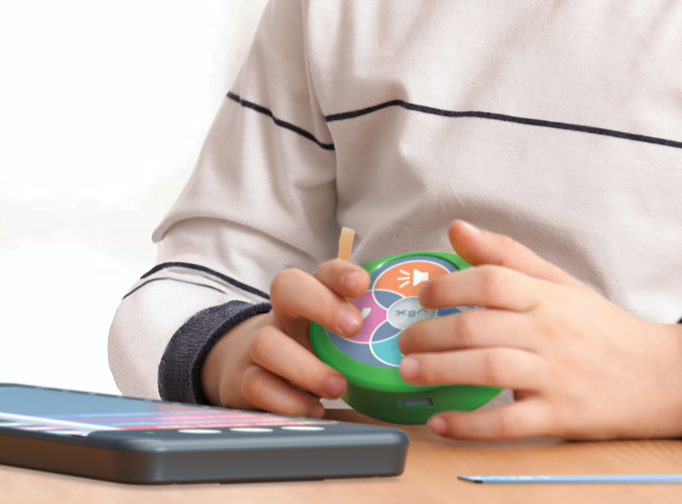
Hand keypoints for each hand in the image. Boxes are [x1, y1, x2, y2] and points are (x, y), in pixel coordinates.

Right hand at [202, 255, 369, 414]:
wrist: (248, 370)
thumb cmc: (311, 351)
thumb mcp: (335, 334)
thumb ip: (374, 328)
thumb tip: (436, 334)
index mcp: (311, 299)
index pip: (322, 272)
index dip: (341, 274)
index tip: (363, 284)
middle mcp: (284, 316)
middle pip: (286, 286)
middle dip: (320, 303)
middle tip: (353, 327)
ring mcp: (259, 346)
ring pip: (268, 344)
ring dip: (307, 366)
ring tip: (338, 386)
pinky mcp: (245, 379)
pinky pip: (258, 386)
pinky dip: (288, 400)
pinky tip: (313, 409)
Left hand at [398, 220, 681, 440]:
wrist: (664, 378)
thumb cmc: (602, 329)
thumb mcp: (561, 284)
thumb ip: (507, 256)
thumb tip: (456, 228)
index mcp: (548, 298)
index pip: (490, 281)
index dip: (447, 286)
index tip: (421, 296)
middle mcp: (550, 333)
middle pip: (478, 327)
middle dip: (429, 334)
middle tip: (403, 341)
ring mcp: (556, 375)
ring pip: (488, 370)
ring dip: (440, 371)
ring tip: (409, 372)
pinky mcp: (562, 415)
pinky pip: (509, 422)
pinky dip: (471, 425)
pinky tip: (441, 423)